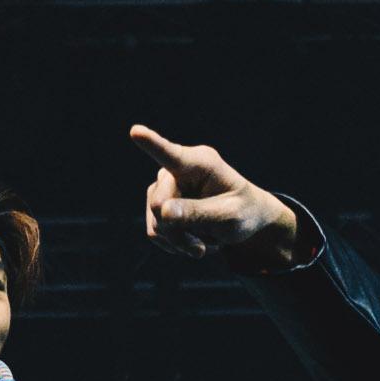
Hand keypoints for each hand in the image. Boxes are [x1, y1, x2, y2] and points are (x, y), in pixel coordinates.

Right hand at [131, 124, 303, 264]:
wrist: (243, 220)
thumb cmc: (243, 212)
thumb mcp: (229, 216)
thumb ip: (198, 212)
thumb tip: (162, 211)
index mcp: (201, 162)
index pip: (171, 153)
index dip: (151, 142)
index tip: (136, 131)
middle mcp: (176, 169)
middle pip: (159, 204)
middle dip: (178, 231)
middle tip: (202, 249)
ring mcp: (163, 186)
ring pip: (156, 223)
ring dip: (179, 241)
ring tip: (203, 244)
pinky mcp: (157, 205)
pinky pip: (155, 233)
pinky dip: (174, 244)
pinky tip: (193, 240)